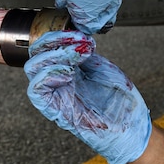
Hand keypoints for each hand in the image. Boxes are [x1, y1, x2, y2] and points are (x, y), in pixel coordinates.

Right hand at [24, 31, 151, 163]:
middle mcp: (57, 82)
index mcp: (66, 71)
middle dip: (53, 40)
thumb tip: (72, 37)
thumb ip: (82, 53)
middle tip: (79, 40)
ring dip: (53, 54)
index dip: (58, 35)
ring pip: (32, 68)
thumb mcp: (100, 68)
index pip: (46, 48)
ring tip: (78, 55)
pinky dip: (48, 75)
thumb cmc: (119, 101)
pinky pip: (36, 91)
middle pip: (36, 55)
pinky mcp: (56, 111)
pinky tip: (69, 73)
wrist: (131, 128)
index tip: (82, 35)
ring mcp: (55, 95)